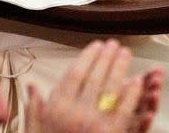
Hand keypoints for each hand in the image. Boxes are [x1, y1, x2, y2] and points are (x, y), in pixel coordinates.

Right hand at [24, 40, 162, 132]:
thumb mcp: (35, 131)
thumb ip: (34, 109)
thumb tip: (32, 87)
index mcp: (56, 110)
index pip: (74, 74)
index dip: (87, 57)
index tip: (96, 45)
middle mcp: (74, 114)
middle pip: (94, 77)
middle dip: (106, 57)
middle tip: (114, 44)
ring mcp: (94, 124)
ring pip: (110, 88)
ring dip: (119, 67)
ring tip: (125, 54)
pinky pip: (124, 109)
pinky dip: (131, 93)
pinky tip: (136, 80)